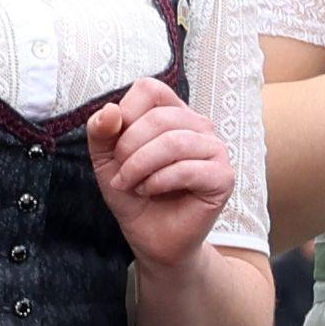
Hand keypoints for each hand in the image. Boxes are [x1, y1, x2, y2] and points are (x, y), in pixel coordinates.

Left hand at [83, 78, 233, 265]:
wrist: (152, 236)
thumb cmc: (134, 193)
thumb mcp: (105, 159)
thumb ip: (101, 131)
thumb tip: (111, 110)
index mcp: (173, 113)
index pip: (150, 88)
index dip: (126, 114)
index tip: (116, 145)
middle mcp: (199, 126)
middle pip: (159, 117)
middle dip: (129, 148)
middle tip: (121, 174)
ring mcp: (215, 150)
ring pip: (174, 142)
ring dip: (141, 167)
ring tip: (133, 185)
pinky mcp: (223, 177)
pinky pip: (187, 169)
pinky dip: (159, 182)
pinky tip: (151, 191)